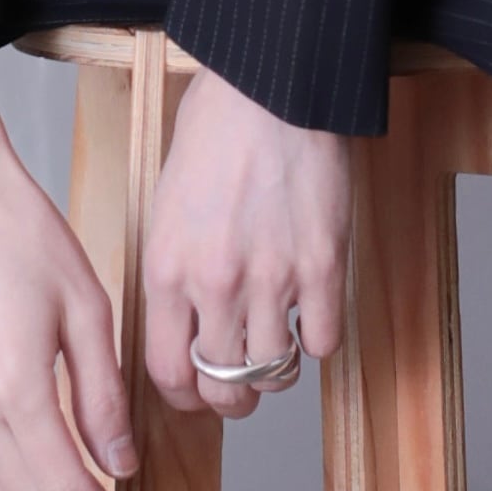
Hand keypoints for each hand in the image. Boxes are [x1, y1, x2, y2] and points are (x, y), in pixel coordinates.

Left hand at [144, 66, 351, 418]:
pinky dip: (318, 340)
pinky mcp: (323, 265)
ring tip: (277, 353)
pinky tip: (311, 318)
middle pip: (223, 386)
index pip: (168, 372)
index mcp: (167, 271)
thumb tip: (184, 325)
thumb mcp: (166, 209)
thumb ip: (174, 272)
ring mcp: (272, 279)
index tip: (194, 394)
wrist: (270, 90)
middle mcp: (216, 284)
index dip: (183, 398)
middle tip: (239, 391)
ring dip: (276, 373)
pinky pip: (325, 341)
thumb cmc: (215, 135)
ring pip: (274, 372)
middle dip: (230, 400)